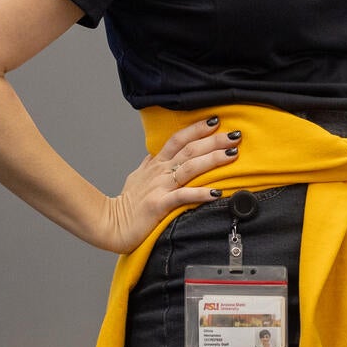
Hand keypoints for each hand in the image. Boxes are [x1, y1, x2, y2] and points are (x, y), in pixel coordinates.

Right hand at [96, 116, 241, 252]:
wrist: (110, 225)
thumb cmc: (126, 204)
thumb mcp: (137, 177)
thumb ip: (148, 165)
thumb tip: (155, 154)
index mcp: (155, 164)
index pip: (178, 139)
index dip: (197, 128)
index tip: (215, 121)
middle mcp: (160, 172)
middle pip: (190, 149)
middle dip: (214, 140)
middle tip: (235, 135)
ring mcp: (160, 187)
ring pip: (190, 167)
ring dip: (212, 159)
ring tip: (232, 155)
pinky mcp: (159, 204)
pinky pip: (183, 196)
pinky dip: (200, 193)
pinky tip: (216, 192)